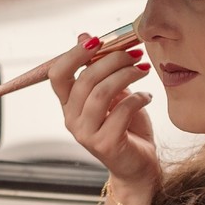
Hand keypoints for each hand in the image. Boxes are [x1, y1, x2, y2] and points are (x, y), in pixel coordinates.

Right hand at [47, 33, 159, 188]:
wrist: (138, 168)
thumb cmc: (126, 128)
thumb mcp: (113, 93)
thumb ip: (98, 69)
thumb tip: (84, 36)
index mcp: (68, 104)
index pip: (57, 74)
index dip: (74, 54)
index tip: (98, 41)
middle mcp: (71, 119)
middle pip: (84, 79)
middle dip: (111, 60)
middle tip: (134, 54)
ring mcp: (85, 133)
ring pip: (101, 94)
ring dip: (126, 76)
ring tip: (143, 70)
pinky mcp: (105, 144)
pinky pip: (121, 112)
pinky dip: (138, 99)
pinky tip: (147, 97)